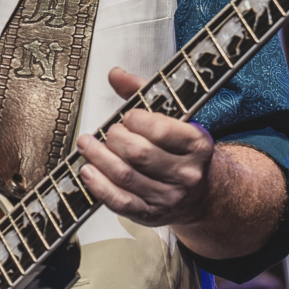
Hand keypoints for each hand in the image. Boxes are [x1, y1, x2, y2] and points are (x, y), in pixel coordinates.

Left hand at [77, 66, 215, 228]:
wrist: (200, 193)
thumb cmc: (181, 150)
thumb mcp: (173, 118)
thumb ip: (144, 93)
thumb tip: (116, 74)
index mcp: (197, 144)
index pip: (162, 130)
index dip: (137, 121)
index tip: (128, 117)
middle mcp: (187, 173)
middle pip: (140, 154)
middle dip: (115, 139)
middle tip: (108, 132)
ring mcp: (169, 197)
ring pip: (126, 177)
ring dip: (99, 158)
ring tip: (88, 145)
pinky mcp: (150, 215)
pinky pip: (120, 202)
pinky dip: (99, 186)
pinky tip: (88, 171)